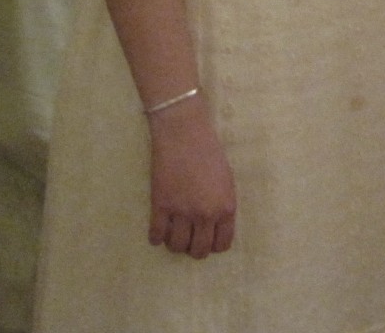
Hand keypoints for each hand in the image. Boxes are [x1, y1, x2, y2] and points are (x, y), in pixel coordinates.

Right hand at [147, 97, 236, 257]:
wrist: (184, 134)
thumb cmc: (210, 152)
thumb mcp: (227, 180)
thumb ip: (222, 205)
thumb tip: (214, 225)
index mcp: (226, 208)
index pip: (222, 244)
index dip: (214, 245)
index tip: (207, 240)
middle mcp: (205, 215)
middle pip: (199, 250)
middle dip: (194, 248)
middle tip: (190, 239)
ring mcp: (182, 212)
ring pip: (177, 247)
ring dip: (175, 244)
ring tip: (174, 234)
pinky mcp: (161, 206)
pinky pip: (157, 236)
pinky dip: (156, 238)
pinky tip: (158, 231)